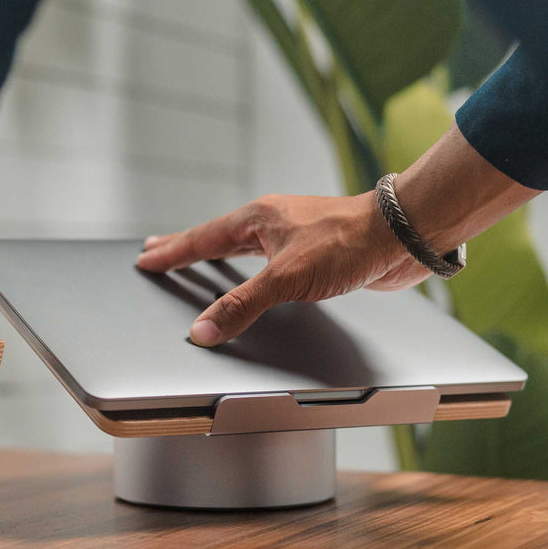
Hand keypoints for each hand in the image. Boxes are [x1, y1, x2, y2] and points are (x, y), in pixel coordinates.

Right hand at [136, 193, 428, 345]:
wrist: (401, 237)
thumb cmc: (349, 243)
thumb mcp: (286, 279)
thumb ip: (243, 305)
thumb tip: (204, 329)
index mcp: (259, 219)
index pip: (202, 238)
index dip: (172, 251)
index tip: (146, 258)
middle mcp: (273, 223)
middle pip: (217, 236)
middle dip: (186, 247)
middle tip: (158, 250)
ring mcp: (294, 236)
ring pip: (244, 246)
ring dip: (218, 255)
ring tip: (198, 259)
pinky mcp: (315, 253)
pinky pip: (269, 262)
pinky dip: (250, 270)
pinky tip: (256, 277)